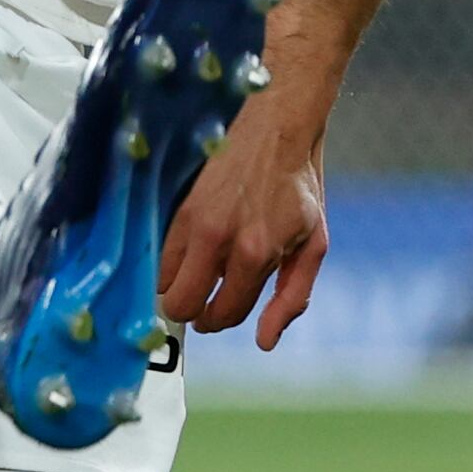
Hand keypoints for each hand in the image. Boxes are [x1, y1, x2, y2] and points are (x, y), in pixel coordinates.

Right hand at [157, 84, 331, 350]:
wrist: (276, 128)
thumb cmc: (298, 189)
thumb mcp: (313, 244)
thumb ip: (291, 296)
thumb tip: (265, 343)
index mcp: (258, 254)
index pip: (224, 313)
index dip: (222, 318)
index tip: (220, 310)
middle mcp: (221, 241)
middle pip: (182, 306)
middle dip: (195, 310)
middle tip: (207, 296)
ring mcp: (195, 222)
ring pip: (163, 284)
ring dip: (180, 286)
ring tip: (200, 271)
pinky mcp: (178, 207)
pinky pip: (159, 255)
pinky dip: (171, 262)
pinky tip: (192, 250)